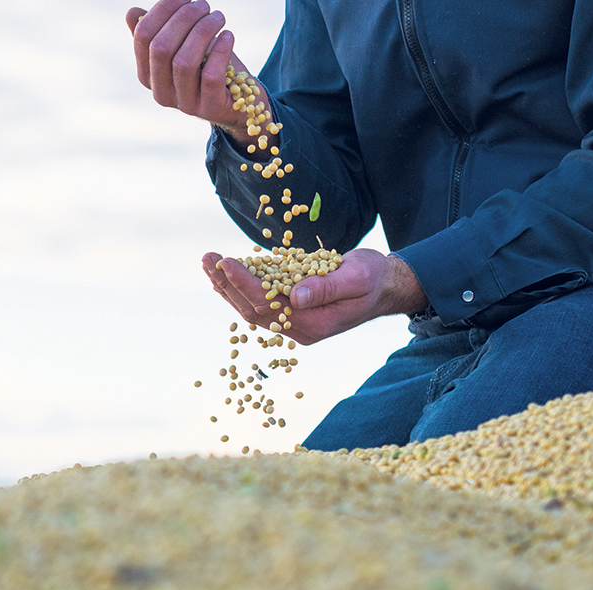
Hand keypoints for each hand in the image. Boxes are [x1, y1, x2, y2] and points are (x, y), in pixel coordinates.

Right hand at [125, 0, 253, 137]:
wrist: (239, 97)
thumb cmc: (207, 64)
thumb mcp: (181, 46)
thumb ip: (159, 31)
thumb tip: (132, 13)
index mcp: (147, 74)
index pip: (143, 36)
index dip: (162, 10)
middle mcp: (161, 92)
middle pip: (161, 48)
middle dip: (184, 19)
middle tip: (204, 4)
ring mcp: (184, 104)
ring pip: (184, 62)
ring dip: (203, 31)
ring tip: (218, 17)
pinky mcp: (210, 108)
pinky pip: (210, 77)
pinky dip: (220, 51)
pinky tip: (228, 36)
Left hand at [200, 248, 428, 344]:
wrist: (385, 286)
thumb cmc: (374, 278)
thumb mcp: (356, 279)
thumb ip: (327, 288)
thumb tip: (295, 296)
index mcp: (313, 324)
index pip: (269, 305)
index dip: (244, 284)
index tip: (225, 263)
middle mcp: (298, 328)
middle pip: (252, 308)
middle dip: (226, 283)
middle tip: (207, 258)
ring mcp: (293, 321)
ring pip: (251, 305)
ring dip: (227, 284)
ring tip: (208, 261)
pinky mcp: (292, 310)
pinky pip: (260, 300)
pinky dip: (240, 286)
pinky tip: (224, 271)